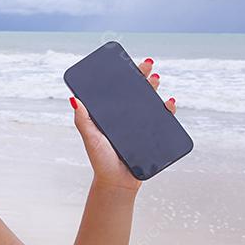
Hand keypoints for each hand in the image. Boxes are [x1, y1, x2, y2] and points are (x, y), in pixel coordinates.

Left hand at [69, 56, 177, 191]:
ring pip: (150, 102)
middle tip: (147, 65)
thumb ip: (83, 120)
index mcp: (110, 114)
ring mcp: (140, 125)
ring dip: (154, 89)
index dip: (123, 76)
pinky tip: (168, 102)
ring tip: (156, 79)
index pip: (117, 91)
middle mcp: (126, 117)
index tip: (126, 62)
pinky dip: (168, 109)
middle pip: (136, 92)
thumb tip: (75, 99)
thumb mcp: (90, 138)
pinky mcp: (153, 135)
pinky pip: (163, 120)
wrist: (117, 182)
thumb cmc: (100, 160)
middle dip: (142, 76)